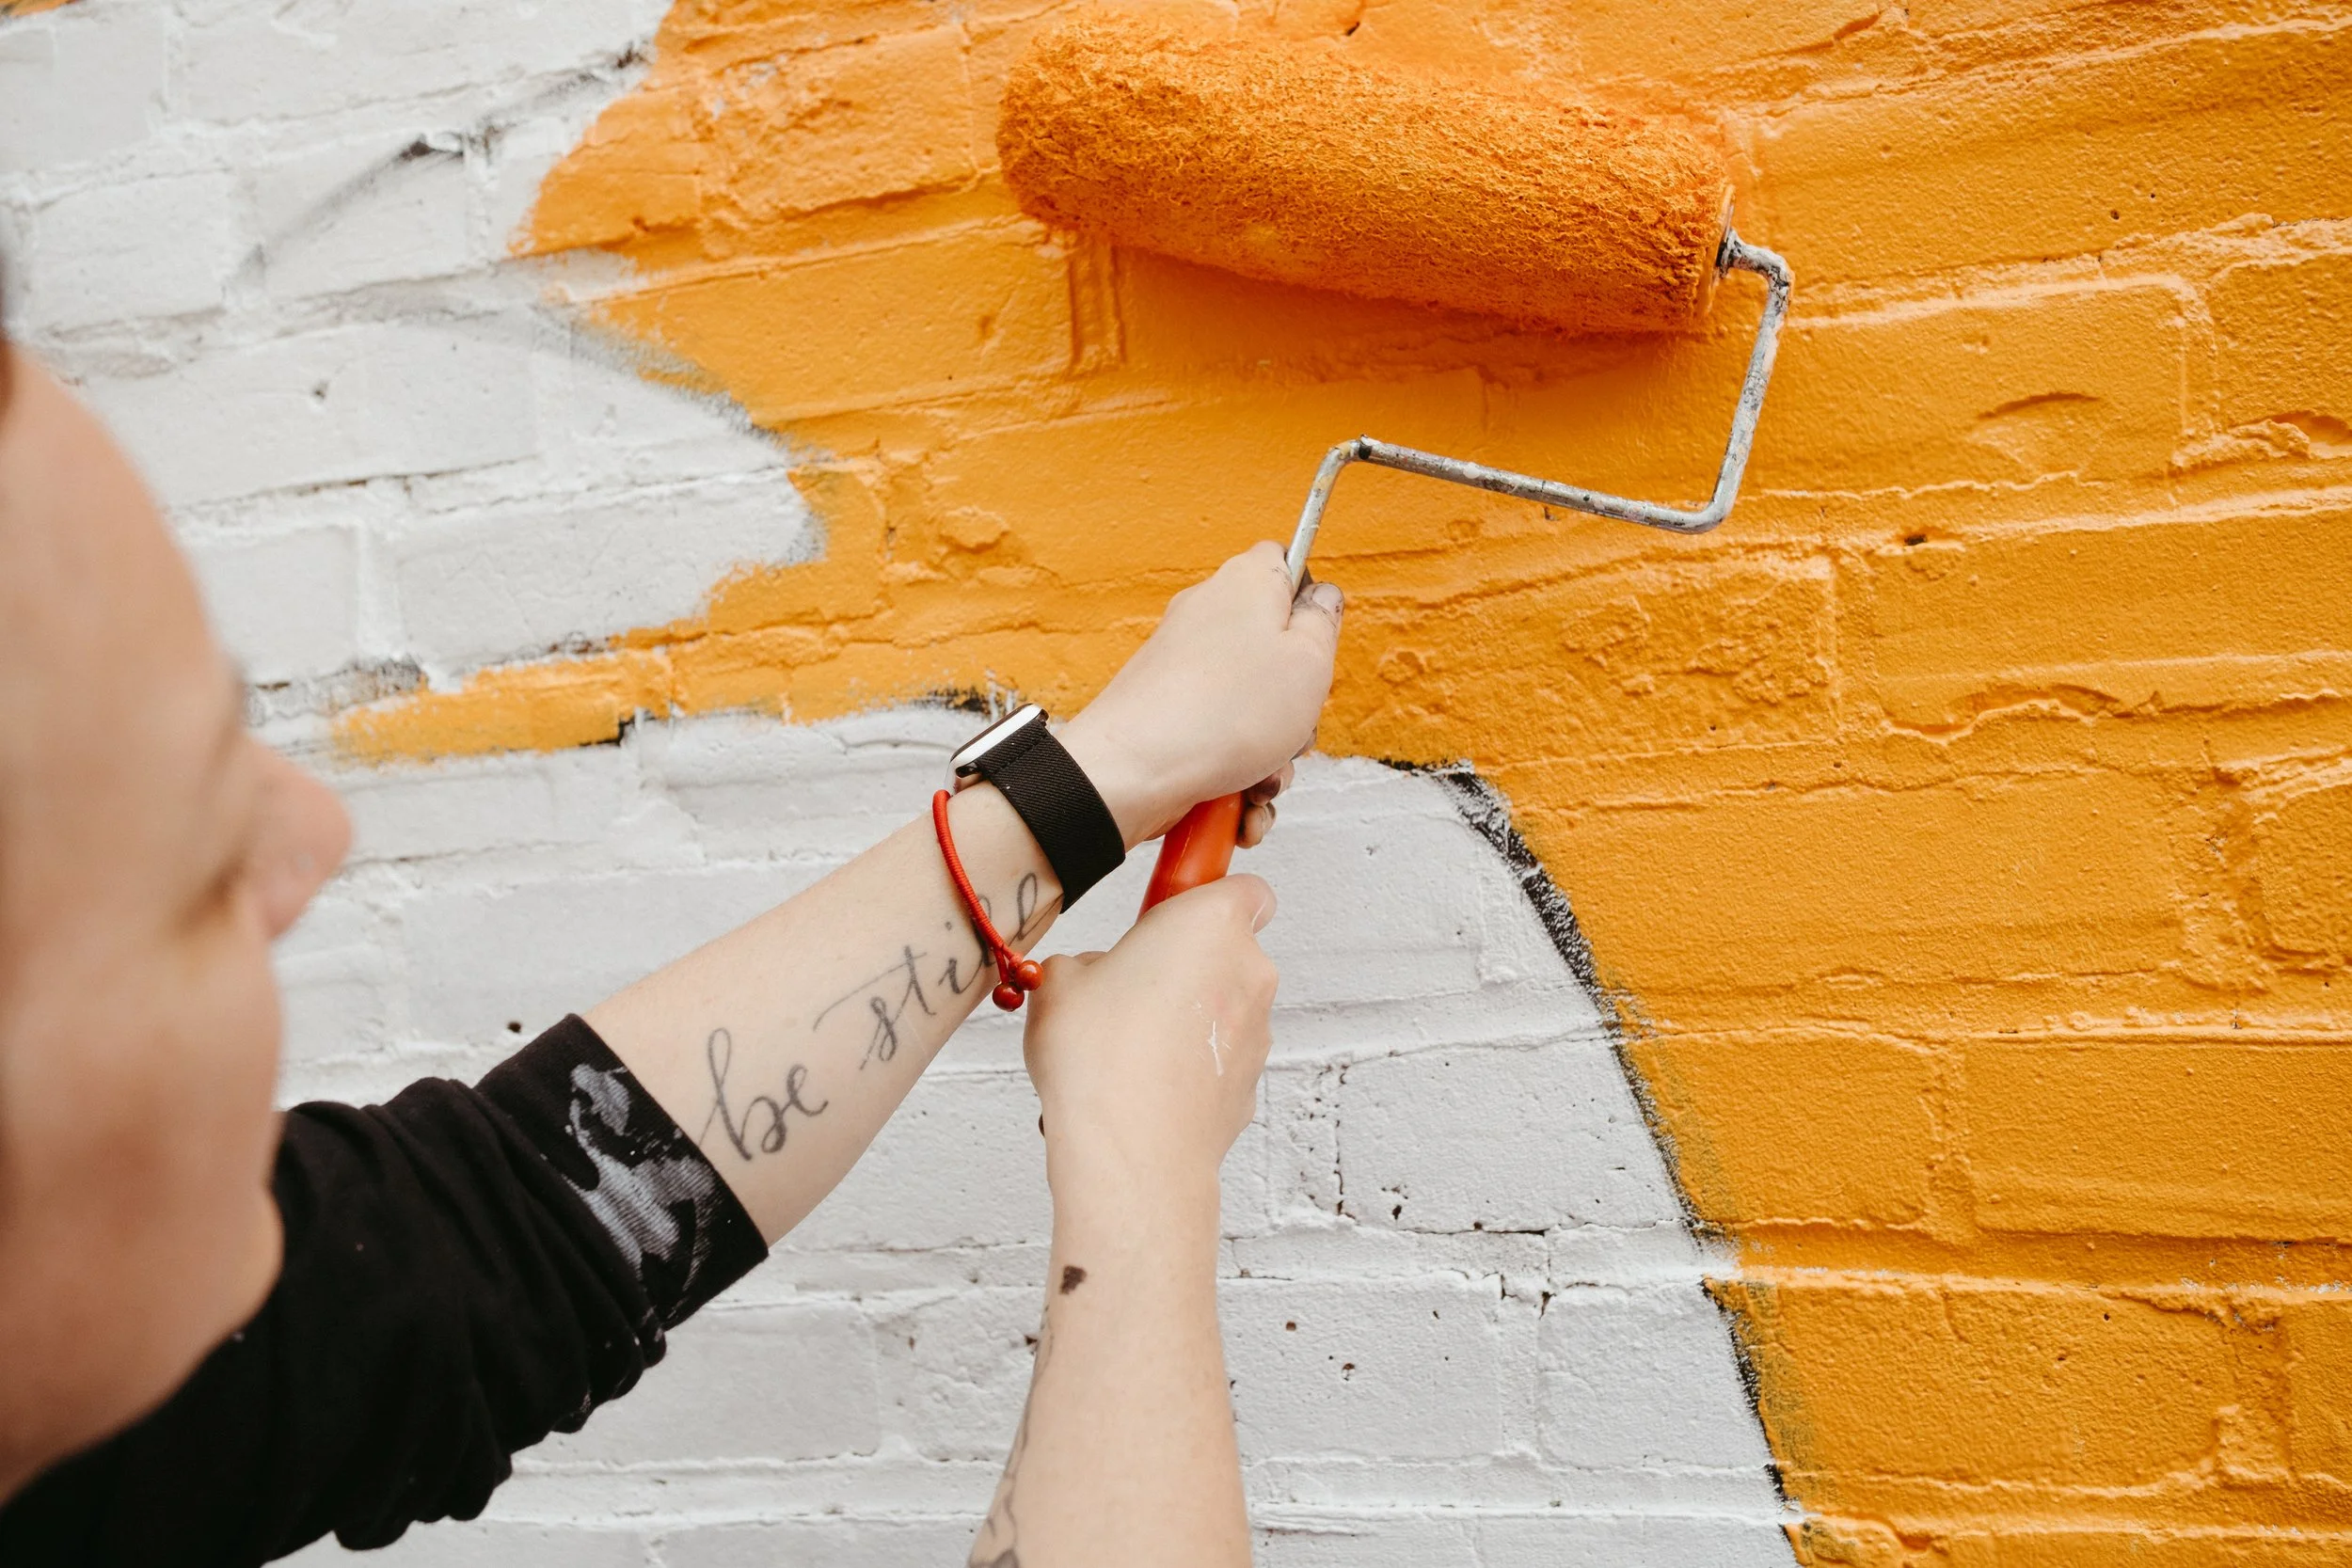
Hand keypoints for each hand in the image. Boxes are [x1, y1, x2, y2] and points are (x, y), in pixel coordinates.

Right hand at [1023, 875, 1278, 1195]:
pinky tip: (1143, 1083)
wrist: (1130, 1149)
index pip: (1246, 887)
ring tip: (1127, 1044)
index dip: (1210, 896)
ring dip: (1186, 1016)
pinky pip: (1218, 1058)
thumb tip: (1093, 976)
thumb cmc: (1101, 1056)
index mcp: (1211, 923)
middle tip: (1129, 985)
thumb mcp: (1061, 979)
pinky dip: (1191, 1064)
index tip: (1172, 910)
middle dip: (1183, 964)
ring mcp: (1257, 1033)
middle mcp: (1249, 972)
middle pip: (1227, 951)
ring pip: (1222, 1008)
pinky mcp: (1249, 1085)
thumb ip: (1086, 962)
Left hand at [1060, 543, 1342, 846]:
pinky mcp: (1168, 713)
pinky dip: (1236, 774)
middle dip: (1296, 703)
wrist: (1134, 772)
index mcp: (1246, 584)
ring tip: (1260, 776)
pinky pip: (1221, 739)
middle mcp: (1209, 617)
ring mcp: (1184, 668)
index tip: (1321, 640)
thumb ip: (1324, 621)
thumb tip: (1321, 601)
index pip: (1287, 564)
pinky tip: (1237, 798)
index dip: (1311, 603)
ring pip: (1252, 707)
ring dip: (1270, 753)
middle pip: (1276, 652)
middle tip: (1294, 724)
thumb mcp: (1310, 660)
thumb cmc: (1218, 714)